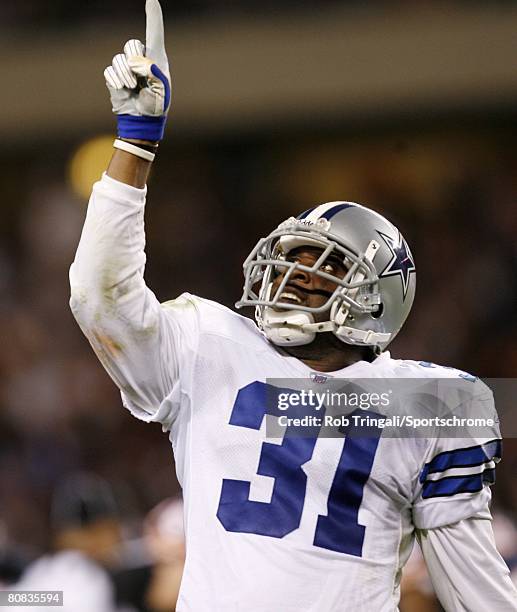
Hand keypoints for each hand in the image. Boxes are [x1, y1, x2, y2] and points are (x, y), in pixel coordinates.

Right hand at [104, 0, 170, 140]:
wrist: (142, 120)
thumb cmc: (156, 106)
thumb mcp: (161, 93)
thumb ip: (154, 75)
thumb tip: (141, 62)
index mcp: (157, 59)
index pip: (154, 32)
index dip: (153, 15)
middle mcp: (141, 58)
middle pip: (132, 44)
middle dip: (134, 62)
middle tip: (139, 80)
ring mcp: (126, 66)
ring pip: (119, 59)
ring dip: (125, 76)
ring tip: (132, 88)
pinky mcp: (115, 75)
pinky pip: (110, 70)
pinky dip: (116, 82)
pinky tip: (124, 90)